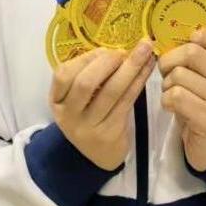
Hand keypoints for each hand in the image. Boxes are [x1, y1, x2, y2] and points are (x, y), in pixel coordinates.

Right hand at [49, 42, 155, 170]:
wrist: (99, 156)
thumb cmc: (90, 117)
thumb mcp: (78, 100)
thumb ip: (87, 76)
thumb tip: (113, 49)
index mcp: (57, 101)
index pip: (62, 75)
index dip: (85, 59)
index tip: (105, 50)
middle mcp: (69, 115)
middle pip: (86, 83)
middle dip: (107, 61)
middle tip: (124, 51)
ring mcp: (89, 126)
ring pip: (111, 91)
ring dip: (131, 66)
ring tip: (146, 48)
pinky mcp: (110, 132)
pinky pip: (127, 101)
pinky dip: (139, 80)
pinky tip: (148, 67)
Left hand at [158, 28, 205, 171]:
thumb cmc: (200, 104)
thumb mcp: (203, 77)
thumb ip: (195, 57)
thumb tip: (165, 41)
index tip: (196, 38)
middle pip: (192, 52)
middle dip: (169, 62)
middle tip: (170, 76)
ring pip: (178, 75)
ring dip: (166, 86)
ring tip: (174, 96)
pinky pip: (175, 96)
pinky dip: (166, 101)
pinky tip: (173, 108)